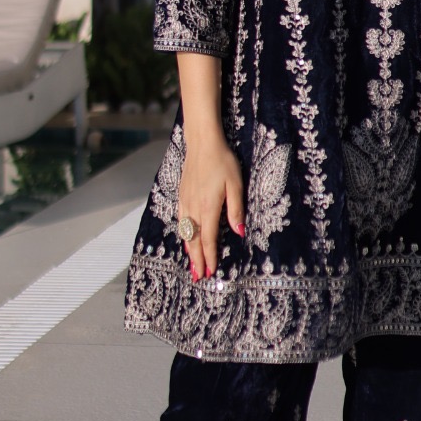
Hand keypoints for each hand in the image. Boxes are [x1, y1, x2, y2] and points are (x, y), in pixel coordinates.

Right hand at [177, 128, 245, 279]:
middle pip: (194, 240)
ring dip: (189, 251)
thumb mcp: (236, 184)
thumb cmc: (223, 161)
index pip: (208, 238)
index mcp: (208, 207)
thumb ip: (236, 210)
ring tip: (192, 265)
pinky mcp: (182, 195)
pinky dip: (183, 235)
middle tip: (199, 277)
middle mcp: (194, 207)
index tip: (211, 271)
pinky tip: (185, 240)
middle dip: (197, 260)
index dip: (210, 256)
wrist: (202, 143)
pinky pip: (181, 221)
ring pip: (185, 232)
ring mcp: (185, 201)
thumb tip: (239, 233)